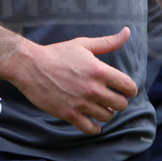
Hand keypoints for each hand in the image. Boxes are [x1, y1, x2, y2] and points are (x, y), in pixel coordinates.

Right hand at [12, 27, 137, 134]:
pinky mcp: (69, 115)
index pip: (128, 86)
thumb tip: (127, 32)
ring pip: (107, 117)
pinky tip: (93, 122)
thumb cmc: (58, 53)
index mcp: (100, 70)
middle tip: (112, 99)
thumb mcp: (84, 44)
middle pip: (121, 104)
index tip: (126, 90)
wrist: (31, 66)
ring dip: (107, 113)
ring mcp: (81, 103)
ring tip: (102, 107)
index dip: (130, 90)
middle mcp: (93, 89)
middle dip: (120, 102)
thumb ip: (108, 42)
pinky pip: (90, 128)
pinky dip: (95, 128)